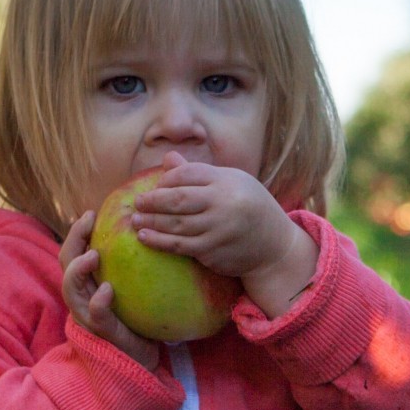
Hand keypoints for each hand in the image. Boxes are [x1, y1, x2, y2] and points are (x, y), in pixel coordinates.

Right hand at [60, 210, 161, 369]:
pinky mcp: (102, 332)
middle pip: (65, 263)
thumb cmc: (135, 322)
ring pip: (71, 288)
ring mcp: (88, 316)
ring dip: (79, 269)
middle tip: (89, 221)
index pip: (72, 253)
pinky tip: (107, 291)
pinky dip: (97, 301)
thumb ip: (129, 268)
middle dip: (73, 239)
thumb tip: (149, 234)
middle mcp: (81, 298)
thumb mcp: (130, 290)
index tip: (91, 213)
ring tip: (94, 255)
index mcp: (86, 285)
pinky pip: (94, 314)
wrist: (138, 361)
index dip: (77, 232)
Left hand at [131, 151, 319, 316]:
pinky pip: (180, 246)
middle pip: (178, 199)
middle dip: (153, 200)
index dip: (167, 179)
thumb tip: (168, 158)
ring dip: (151, 222)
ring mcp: (217, 229)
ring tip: (135, 220)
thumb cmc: (249, 207)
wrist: (275, 245)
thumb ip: (199, 174)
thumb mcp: (231, 183)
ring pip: (176, 224)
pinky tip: (145, 237)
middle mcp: (222, 203)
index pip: (188, 174)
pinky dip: (160, 242)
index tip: (157, 186)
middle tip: (138, 202)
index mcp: (226, 181)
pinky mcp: (213, 251)